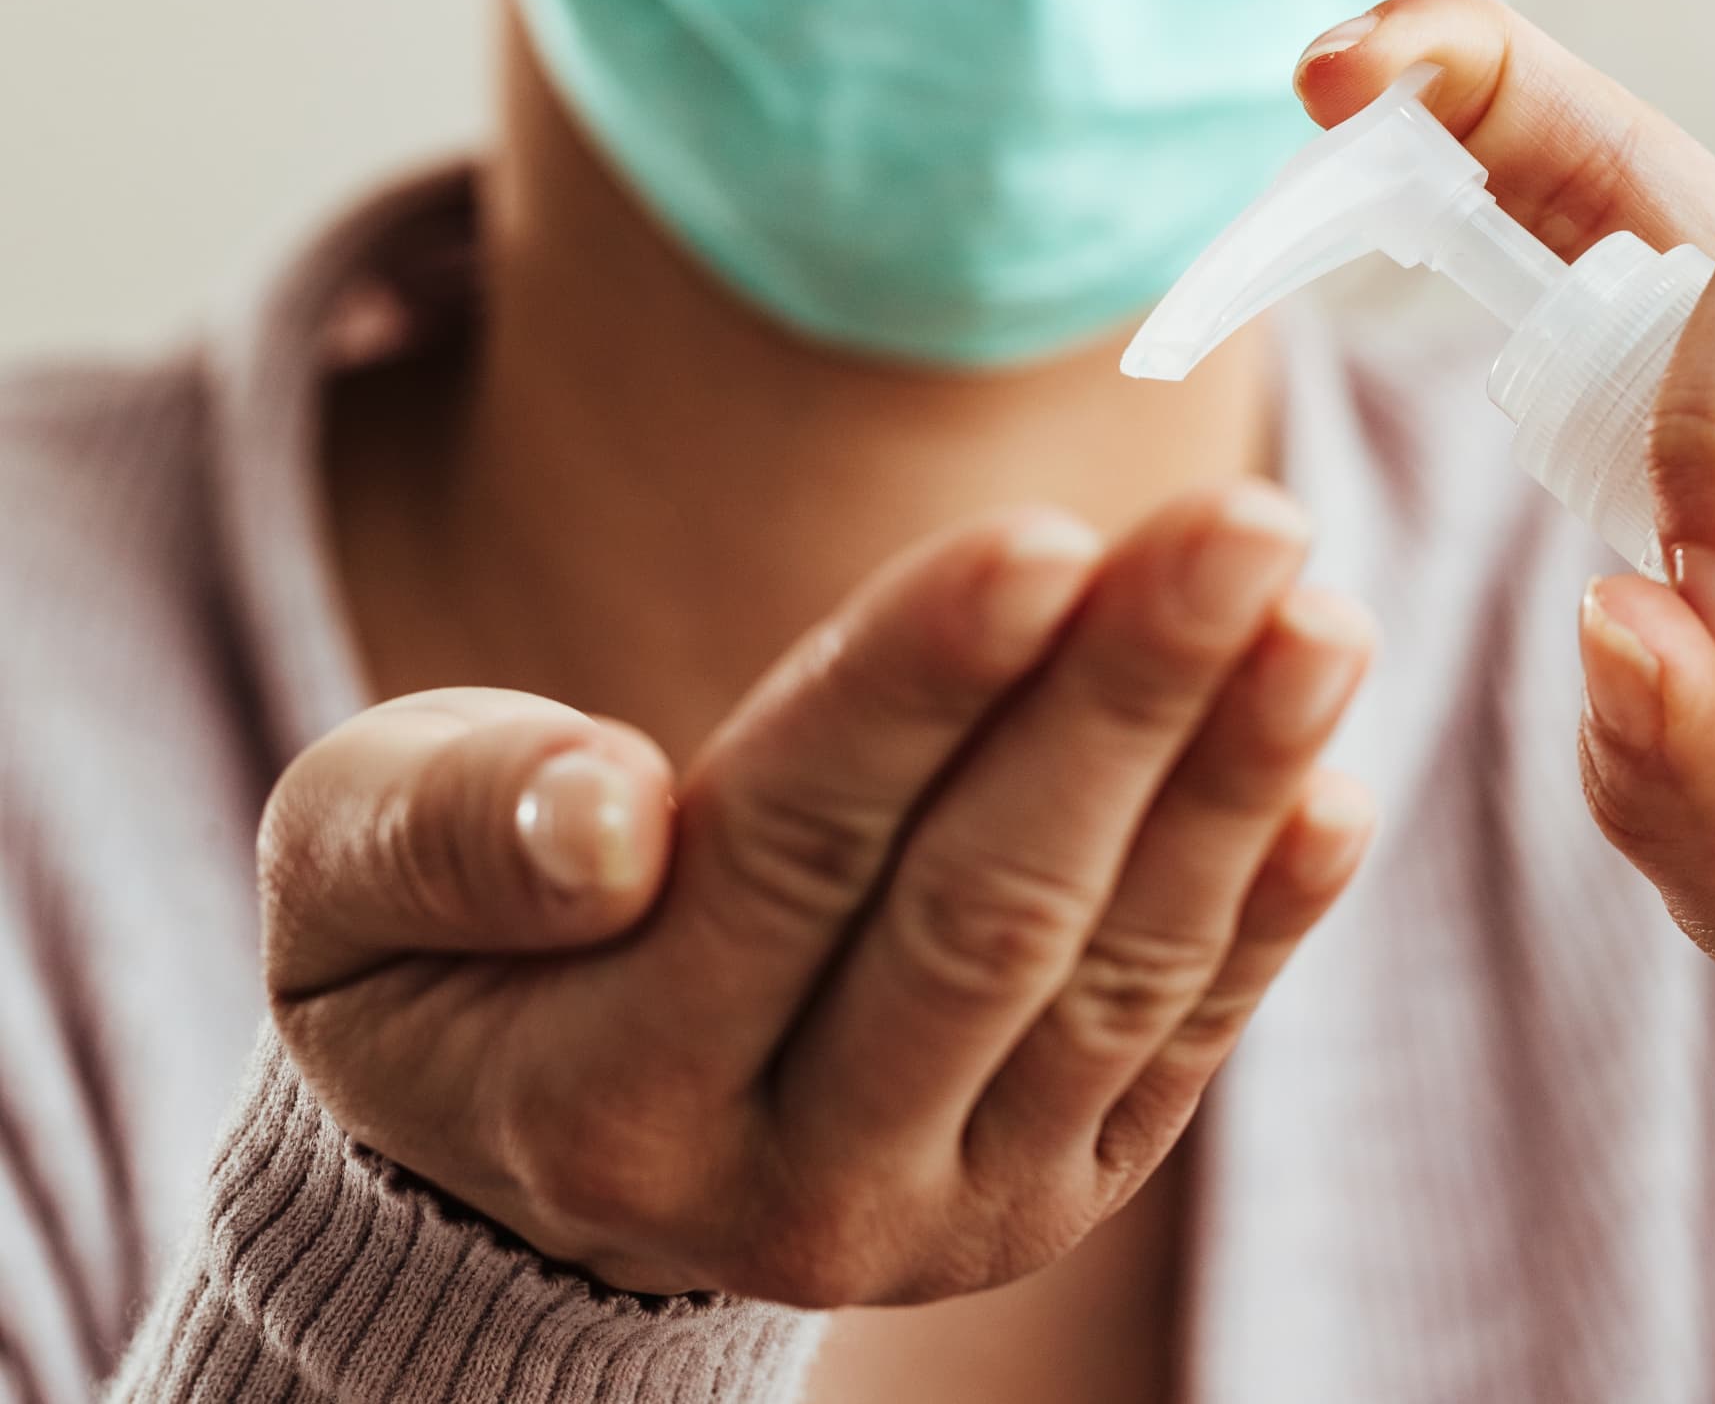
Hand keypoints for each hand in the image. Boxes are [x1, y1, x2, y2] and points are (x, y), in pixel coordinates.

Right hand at [260, 483, 1374, 1305]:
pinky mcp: (1054, 1191)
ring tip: (1321, 615)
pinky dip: (1269, 914)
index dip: (926, 689)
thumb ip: (450, 836)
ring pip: (1116, 977)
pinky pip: (1183, 1047)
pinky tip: (1334, 779)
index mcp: (605, 1098)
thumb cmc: (451, 954)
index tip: (1047, 536)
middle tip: (1249, 526)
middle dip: (1128, 707)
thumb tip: (609, 816)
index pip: (793, 854)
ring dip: (1234, 785)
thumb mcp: (356, 881)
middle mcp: (793, 1187)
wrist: (543, 1156)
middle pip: (989, 913)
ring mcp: (951, 1213)